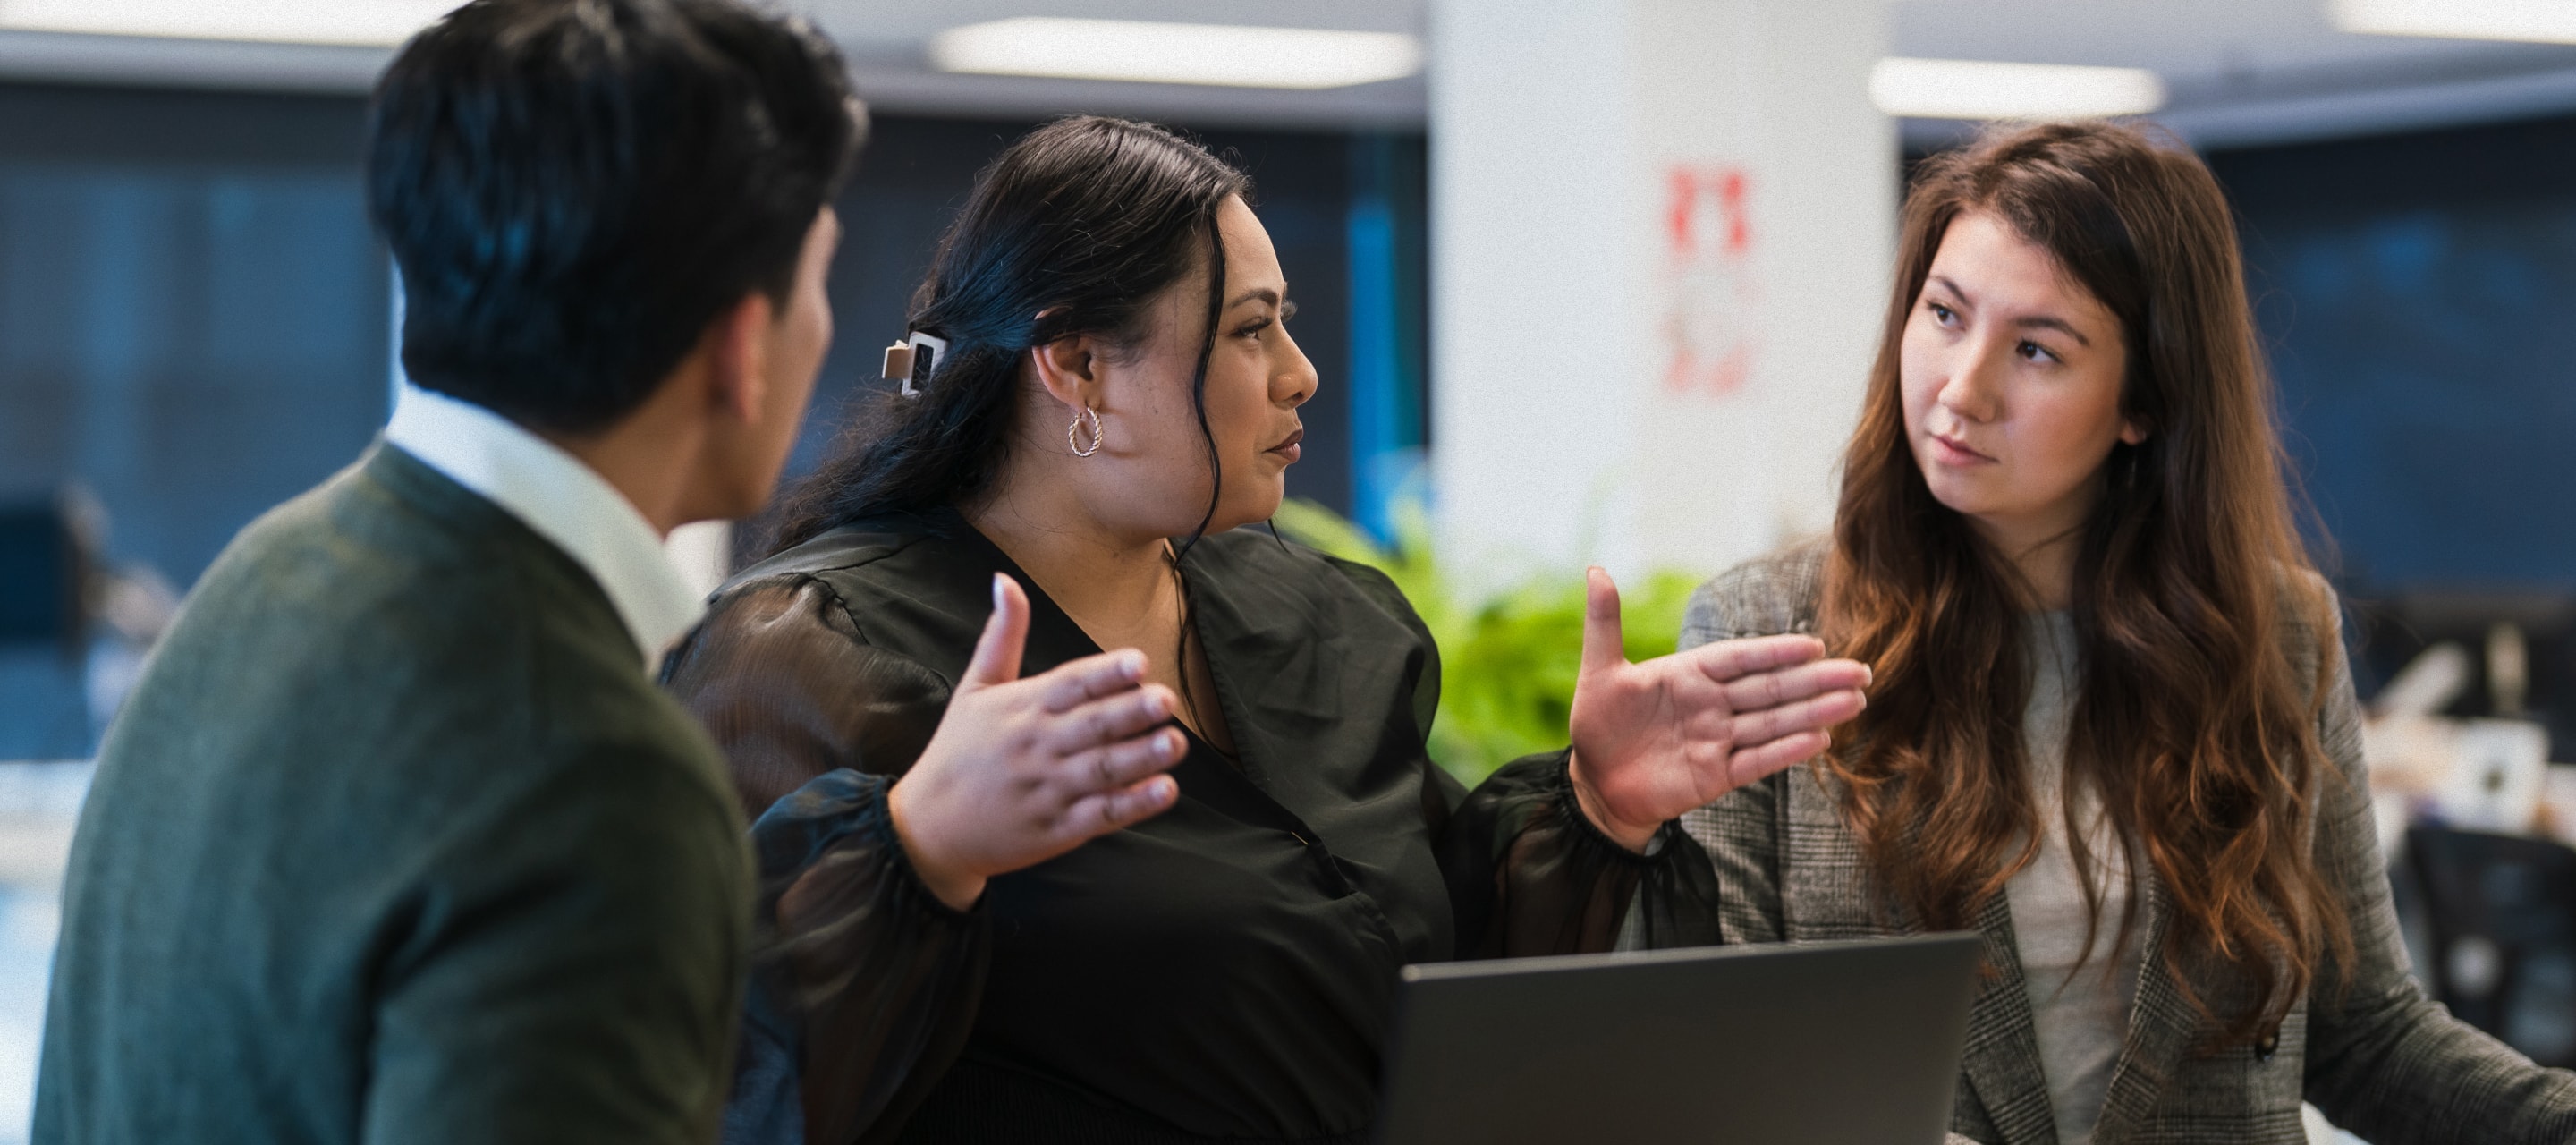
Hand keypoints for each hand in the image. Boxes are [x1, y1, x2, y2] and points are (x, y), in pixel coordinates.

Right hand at [887, 573, 1184, 909]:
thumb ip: (1001, 635)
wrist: (930, 827)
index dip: (1105, 673)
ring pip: (1102, 770)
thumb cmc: (958, 751)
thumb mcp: (975, 688)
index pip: (1069, 684)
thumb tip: (1004, 579)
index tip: (1139, 662)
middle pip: (1091, 726)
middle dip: (1131, 712)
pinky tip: (1164, 790)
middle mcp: (1037, 747)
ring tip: (1176, 743)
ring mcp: (1048, 790)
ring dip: (1141, 757)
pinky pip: (1101, 815)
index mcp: (1021, 708)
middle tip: (1167, 700)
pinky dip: (1133, 804)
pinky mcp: (1057, 830)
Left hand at [1566, 568, 1869, 850]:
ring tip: (1854, 701)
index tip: (1814, 645)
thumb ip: (1605, 623)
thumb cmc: (1598, 725)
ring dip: (1814, 712)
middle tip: (1860, 672)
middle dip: (1815, 680)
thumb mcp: (1599, 672)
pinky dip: (1787, 750)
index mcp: (1690, 674)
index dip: (1776, 652)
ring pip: (1773, 722)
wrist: (1594, 784)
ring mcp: (1719, 739)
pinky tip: (1821, 739)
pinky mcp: (1718, 775)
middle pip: (1770, 688)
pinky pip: (1758, 760)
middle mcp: (1712, 704)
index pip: (1741, 658)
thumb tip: (1596, 569)